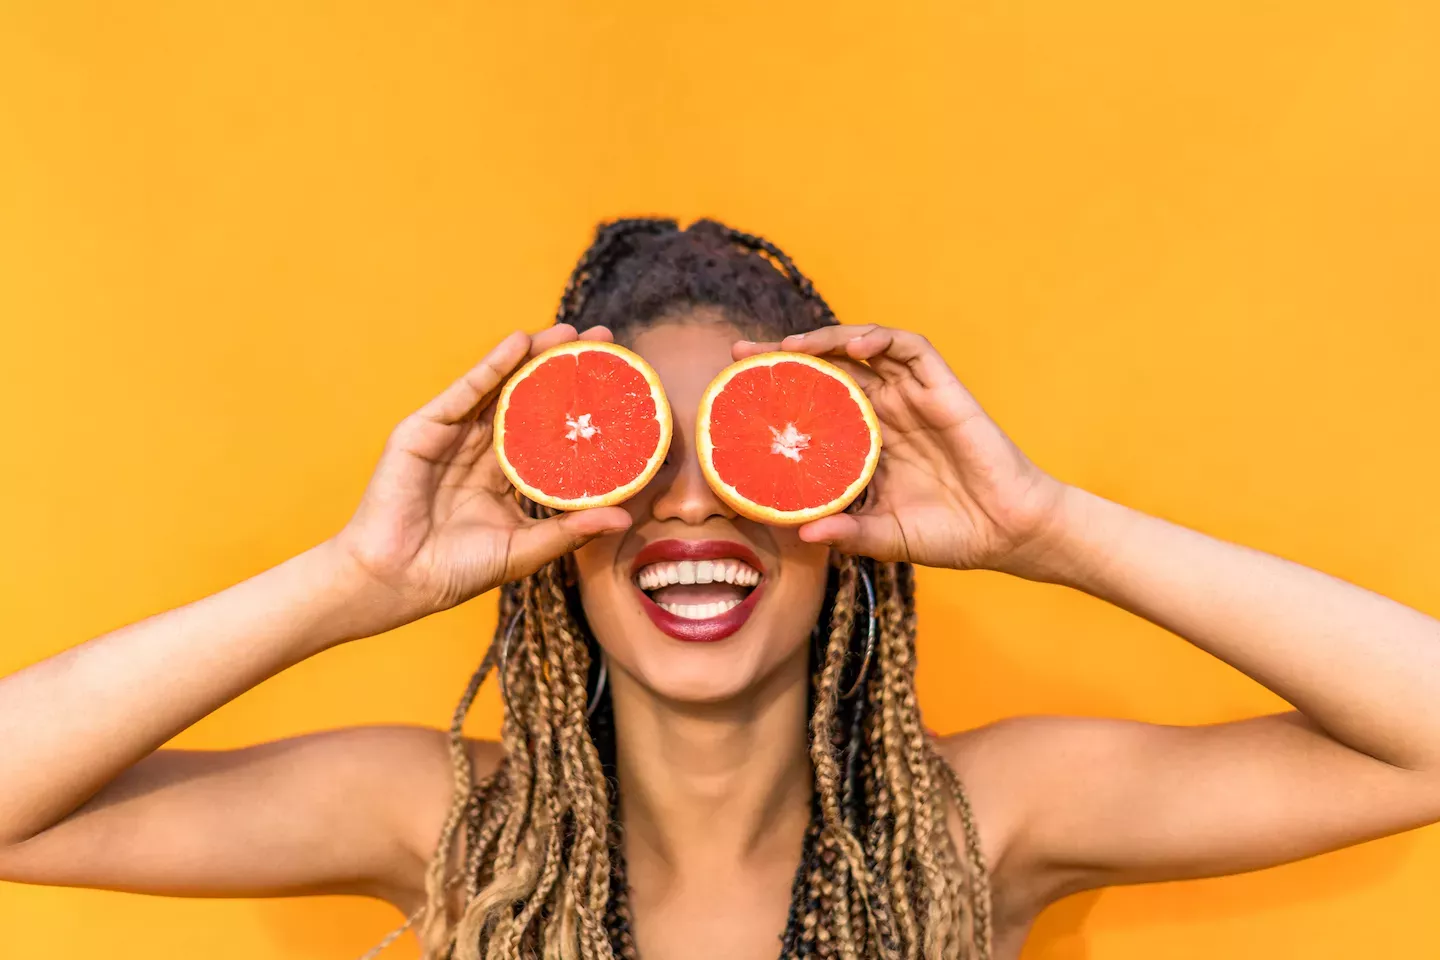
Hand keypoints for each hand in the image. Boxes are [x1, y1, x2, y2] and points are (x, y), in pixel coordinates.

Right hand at [332, 324, 632, 629]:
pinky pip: (465, 391)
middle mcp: (481, 450)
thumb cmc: (455, 571)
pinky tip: (519, 343)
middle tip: (602, 341)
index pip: (550, 433)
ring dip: (533, 357)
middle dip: (563, 370)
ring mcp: (453, 436)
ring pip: (500, 388)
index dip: (581, 409)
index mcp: (505, 477)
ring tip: (569, 333)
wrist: (396, 580)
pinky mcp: (425, 428)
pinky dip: (492, 366)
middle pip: (529, 400)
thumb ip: (569, 531)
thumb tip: (623, 518)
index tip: (618, 386)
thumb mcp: (523, 549)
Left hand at [735, 325, 1065, 573]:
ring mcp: (913, 397)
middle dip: (785, 356)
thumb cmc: (951, 535)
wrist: (1009, 532)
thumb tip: (800, 533)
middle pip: (828, 369)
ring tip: (791, 345)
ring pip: (864, 349)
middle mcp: (885, 412)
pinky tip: (855, 346)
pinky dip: (881, 338)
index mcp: (866, 443)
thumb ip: (847, 532)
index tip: (734, 394)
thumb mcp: (886, 537)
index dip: (777, 394)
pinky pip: (911, 349)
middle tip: (742, 355)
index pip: (813, 404)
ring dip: (826, 339)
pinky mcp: (942, 388)